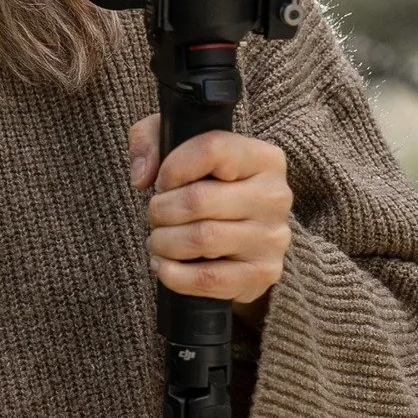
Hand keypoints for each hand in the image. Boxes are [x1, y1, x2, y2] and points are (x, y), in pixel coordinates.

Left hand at [128, 115, 291, 318]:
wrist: (239, 235)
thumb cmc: (206, 185)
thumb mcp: (178, 145)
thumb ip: (149, 139)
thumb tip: (142, 177)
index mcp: (264, 158)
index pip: (212, 149)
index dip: (172, 167)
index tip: (162, 182)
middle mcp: (276, 196)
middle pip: (198, 199)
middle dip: (161, 210)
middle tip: (156, 215)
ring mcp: (273, 238)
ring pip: (200, 239)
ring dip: (164, 242)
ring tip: (159, 239)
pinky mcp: (263, 274)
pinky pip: (208, 278)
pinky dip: (174, 275)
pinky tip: (164, 266)